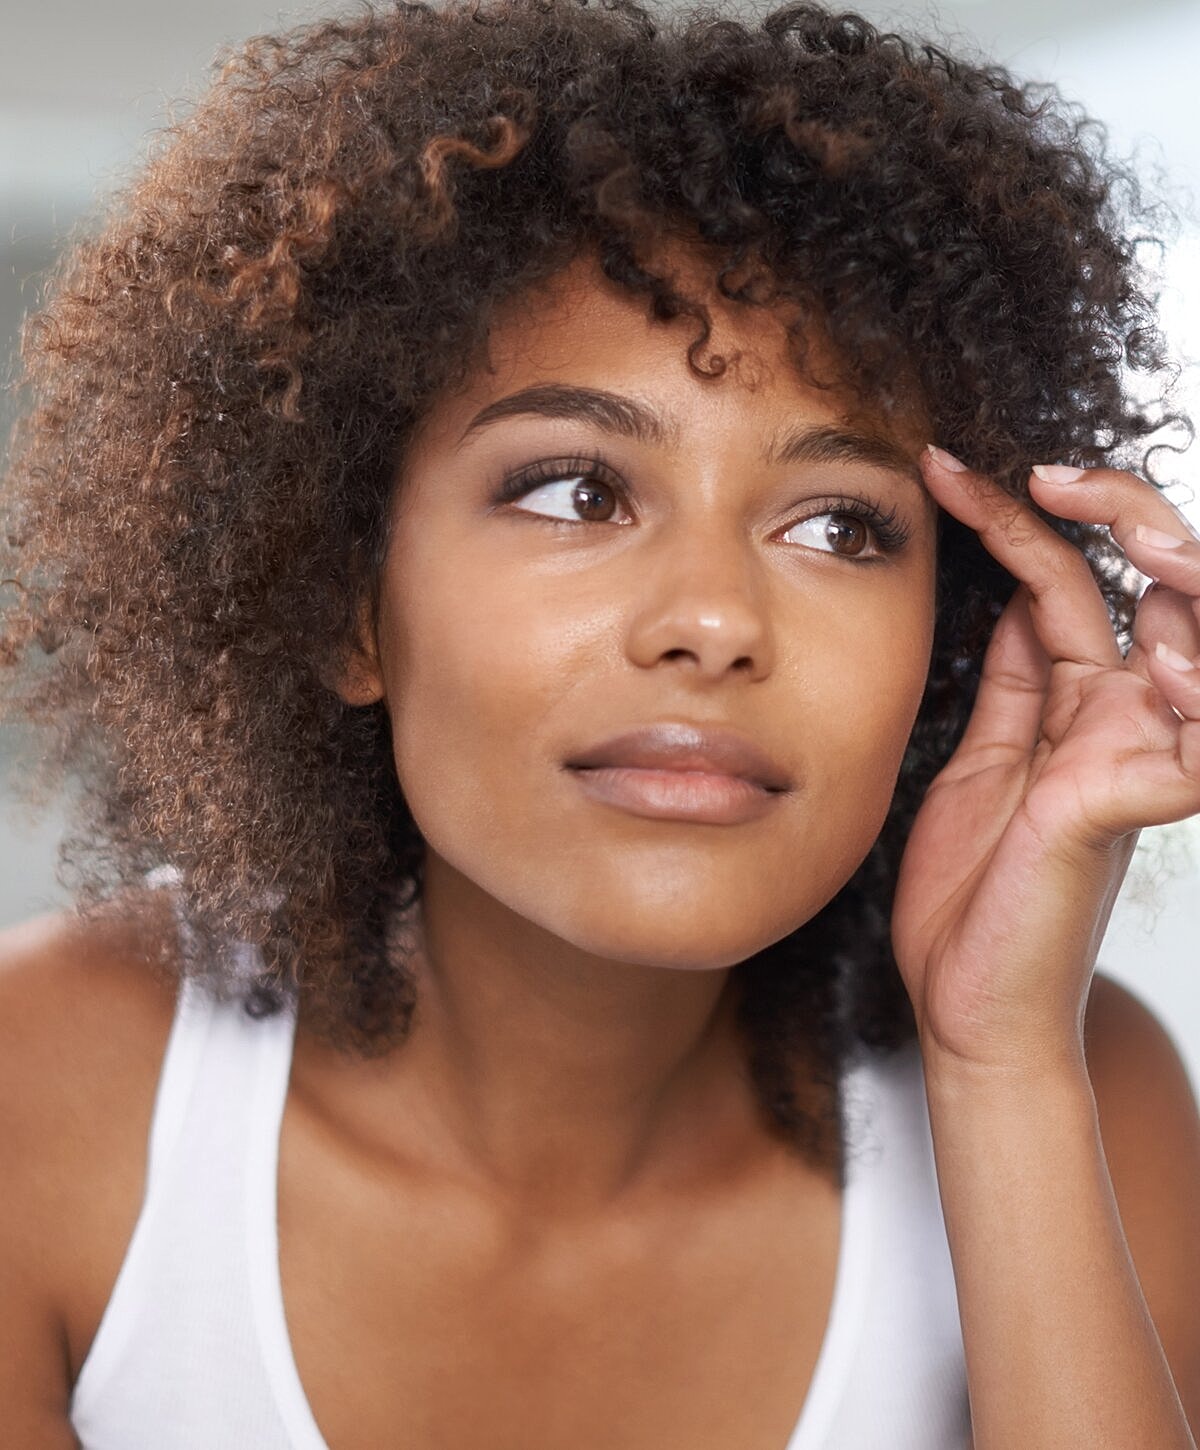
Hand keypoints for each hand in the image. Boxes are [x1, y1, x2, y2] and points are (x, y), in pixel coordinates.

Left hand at [890, 448, 1199, 1075]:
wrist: (967, 1006)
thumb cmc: (971, 895)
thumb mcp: (980, 759)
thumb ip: (1011, 685)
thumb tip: (1013, 600)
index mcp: (1075, 703)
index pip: (1062, 581)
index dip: (1012, 517)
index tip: (940, 467)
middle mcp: (1120, 718)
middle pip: (1152, 584)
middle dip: (1119, 512)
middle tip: (1045, 473)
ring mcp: (1134, 758)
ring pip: (1194, 638)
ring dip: (1175, 571)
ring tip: (1110, 521)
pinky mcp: (1129, 806)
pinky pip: (1190, 737)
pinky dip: (1186, 686)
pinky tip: (1150, 649)